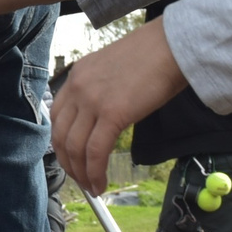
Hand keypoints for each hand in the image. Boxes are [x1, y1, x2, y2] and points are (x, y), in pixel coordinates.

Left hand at [49, 19, 186, 193]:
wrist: (173, 44)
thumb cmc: (154, 55)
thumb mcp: (114, 69)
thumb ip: (101, 90)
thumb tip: (103, 121)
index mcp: (77, 75)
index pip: (57, 116)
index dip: (62, 143)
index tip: (72, 159)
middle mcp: (77, 86)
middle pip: (61, 135)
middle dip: (68, 163)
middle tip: (80, 180)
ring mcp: (92, 100)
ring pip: (75, 147)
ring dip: (81, 173)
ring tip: (92, 187)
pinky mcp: (111, 113)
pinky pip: (95, 151)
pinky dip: (95, 172)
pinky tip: (100, 184)